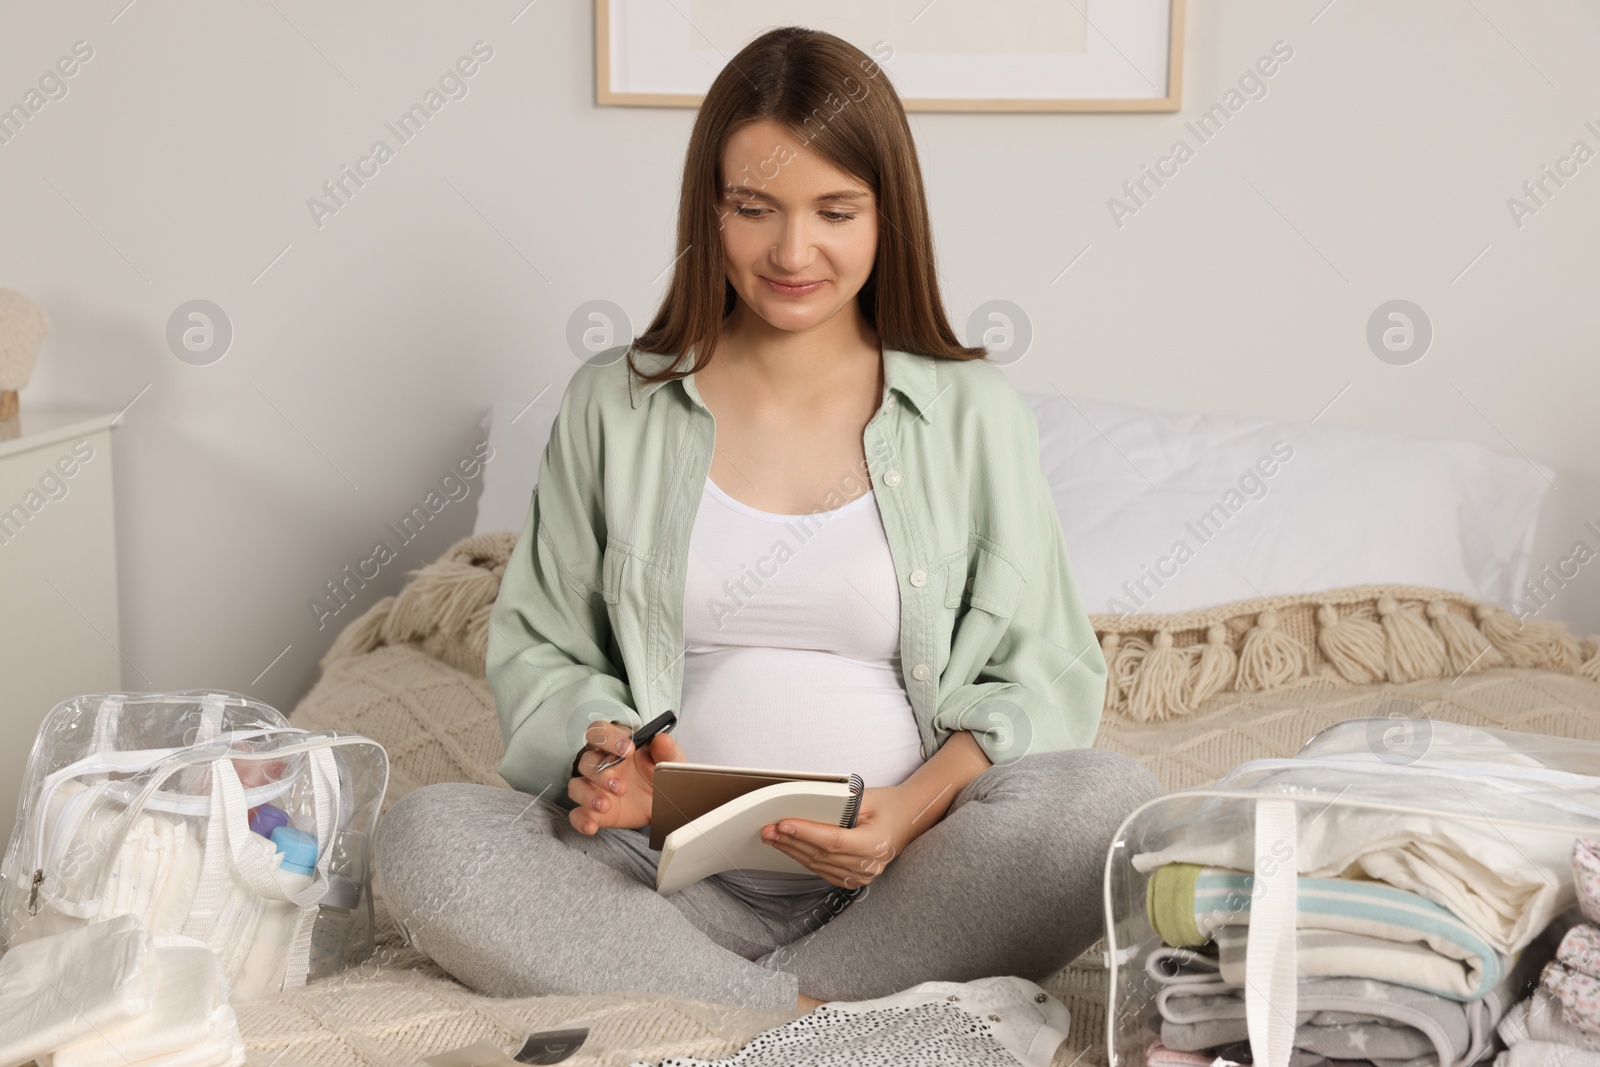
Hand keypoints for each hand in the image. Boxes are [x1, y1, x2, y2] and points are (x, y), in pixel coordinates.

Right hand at [567, 721, 685, 834]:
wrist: (666, 802)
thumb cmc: (662, 774)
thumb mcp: (670, 761)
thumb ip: (667, 751)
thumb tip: (661, 740)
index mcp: (617, 745)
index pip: (599, 731)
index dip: (608, 738)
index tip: (627, 750)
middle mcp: (601, 764)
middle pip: (586, 760)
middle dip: (600, 773)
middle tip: (621, 786)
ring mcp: (594, 787)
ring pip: (576, 786)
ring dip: (588, 795)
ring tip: (606, 805)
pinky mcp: (593, 810)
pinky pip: (577, 814)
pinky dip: (581, 819)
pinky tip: (592, 825)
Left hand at [759, 785, 924, 889]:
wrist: (909, 819)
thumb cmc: (890, 806)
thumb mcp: (868, 798)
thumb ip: (840, 806)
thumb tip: (806, 808)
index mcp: (875, 844)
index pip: (833, 841)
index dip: (806, 833)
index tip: (784, 824)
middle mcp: (869, 865)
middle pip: (822, 855)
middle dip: (792, 841)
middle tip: (769, 830)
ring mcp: (863, 875)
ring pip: (819, 865)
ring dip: (793, 851)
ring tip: (773, 838)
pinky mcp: (855, 878)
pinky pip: (824, 871)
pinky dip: (804, 859)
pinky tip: (790, 849)